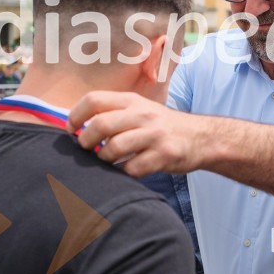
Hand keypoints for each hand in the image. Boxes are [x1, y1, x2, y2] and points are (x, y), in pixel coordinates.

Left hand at [67, 91, 210, 176]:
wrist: (201, 137)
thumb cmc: (162, 126)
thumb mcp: (141, 110)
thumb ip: (114, 114)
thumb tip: (76, 127)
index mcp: (132, 101)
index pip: (94, 100)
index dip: (76, 115)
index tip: (71, 129)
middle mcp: (142, 114)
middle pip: (100, 125)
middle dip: (85, 141)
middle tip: (87, 149)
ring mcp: (154, 135)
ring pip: (113, 148)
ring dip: (103, 159)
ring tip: (106, 161)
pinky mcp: (163, 156)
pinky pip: (131, 169)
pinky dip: (122, 173)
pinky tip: (124, 171)